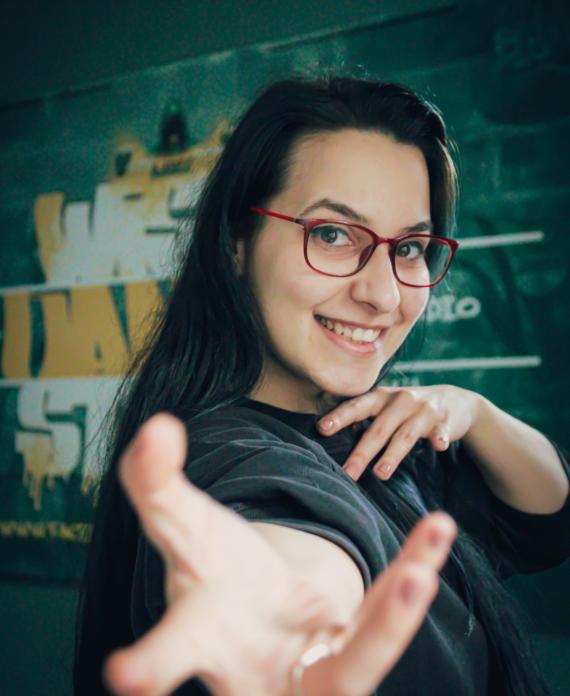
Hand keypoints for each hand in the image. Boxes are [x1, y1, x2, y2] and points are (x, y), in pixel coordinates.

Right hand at [104, 412, 456, 695]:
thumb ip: (158, 481)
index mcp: (199, 636)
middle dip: (308, 673)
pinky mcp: (353, 653)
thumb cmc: (209, 576)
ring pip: (354, 661)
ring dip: (386, 622)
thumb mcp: (182, 526)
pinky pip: (388, 614)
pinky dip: (411, 571)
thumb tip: (155, 425)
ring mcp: (309, 675)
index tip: (128, 674)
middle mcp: (254, 674)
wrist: (252, 616)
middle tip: (317, 627)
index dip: (152, 664)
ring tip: (418, 576)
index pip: (171, 651)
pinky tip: (438, 529)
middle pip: (268, 688)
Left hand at [318, 385, 478, 481]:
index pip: (357, 407)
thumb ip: (365, 418)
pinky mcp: (445, 421)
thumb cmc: (409, 408)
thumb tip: (329, 432)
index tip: (322, 428)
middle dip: (362, 452)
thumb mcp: (386, 406)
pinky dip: (440, 438)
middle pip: (378, 429)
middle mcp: (401, 400)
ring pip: (406, 434)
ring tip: (380, 473)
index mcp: (381, 397)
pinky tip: (438, 446)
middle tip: (347, 473)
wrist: (455, 400)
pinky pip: (441, 431)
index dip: (340, 417)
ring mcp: (423, 410)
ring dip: (393, 454)